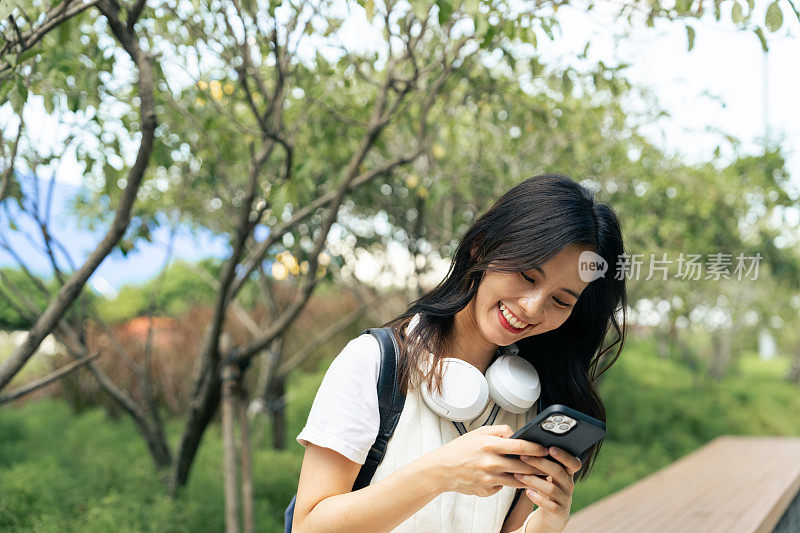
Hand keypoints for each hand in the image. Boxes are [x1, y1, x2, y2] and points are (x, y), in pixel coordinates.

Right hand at [426, 424, 549, 496]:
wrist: (442, 470)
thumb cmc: (459, 450)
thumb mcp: (478, 433)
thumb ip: (499, 431)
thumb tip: (516, 434)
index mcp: (488, 445)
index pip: (520, 446)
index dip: (536, 448)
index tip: (545, 449)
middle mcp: (490, 463)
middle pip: (523, 466)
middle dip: (539, 465)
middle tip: (548, 463)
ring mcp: (489, 479)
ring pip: (517, 480)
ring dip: (529, 477)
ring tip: (537, 473)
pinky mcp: (487, 491)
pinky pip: (503, 486)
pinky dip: (506, 482)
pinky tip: (506, 477)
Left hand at [514, 447, 580, 531]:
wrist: (553, 515)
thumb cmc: (548, 487)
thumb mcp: (549, 475)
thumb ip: (544, 462)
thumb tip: (527, 444)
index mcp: (568, 473)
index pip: (574, 463)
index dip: (564, 456)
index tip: (550, 448)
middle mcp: (569, 485)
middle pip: (558, 472)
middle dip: (540, 463)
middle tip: (524, 457)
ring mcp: (565, 499)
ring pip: (551, 488)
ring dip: (533, 480)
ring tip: (518, 475)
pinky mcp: (559, 512)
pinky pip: (550, 505)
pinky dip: (537, 498)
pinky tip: (527, 492)